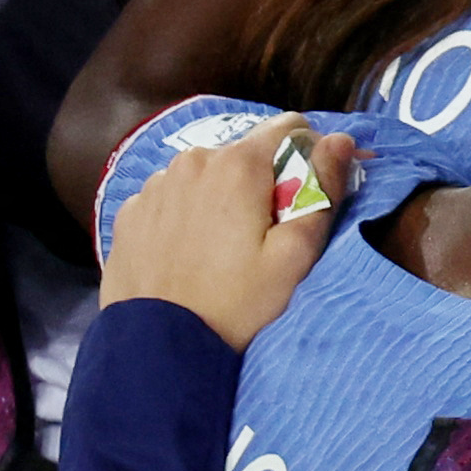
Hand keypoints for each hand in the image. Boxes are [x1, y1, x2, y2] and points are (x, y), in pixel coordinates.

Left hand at [103, 124, 349, 342]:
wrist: (157, 344)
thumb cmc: (237, 301)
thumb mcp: (296, 253)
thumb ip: (323, 188)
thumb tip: (340, 139)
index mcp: (237, 164)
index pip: (290, 127)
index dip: (311, 155)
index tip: (311, 196)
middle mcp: (192, 161)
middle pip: (248, 152)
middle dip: (266, 181)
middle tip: (269, 234)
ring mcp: (155, 186)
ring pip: (209, 174)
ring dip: (225, 196)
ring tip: (226, 247)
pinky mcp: (130, 212)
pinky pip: (174, 197)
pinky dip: (189, 213)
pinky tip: (191, 252)